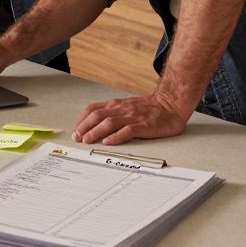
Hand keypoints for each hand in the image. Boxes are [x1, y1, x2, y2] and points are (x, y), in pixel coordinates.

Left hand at [71, 93, 192, 144]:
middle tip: (77, 138)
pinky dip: (116, 136)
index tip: (75, 131)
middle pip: (97, 115)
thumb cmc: (148, 108)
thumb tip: (94, 124)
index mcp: (116, 104)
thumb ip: (112, 112)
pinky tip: (108, 142)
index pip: (92, 109)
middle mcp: (121, 109)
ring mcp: (132, 117)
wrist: (171, 104)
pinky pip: (128, 130)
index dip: (81, 120)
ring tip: (87, 141)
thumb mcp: (126, 106)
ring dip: (96, 132)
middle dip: (84, 127)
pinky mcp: (144, 125)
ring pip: (109, 122)